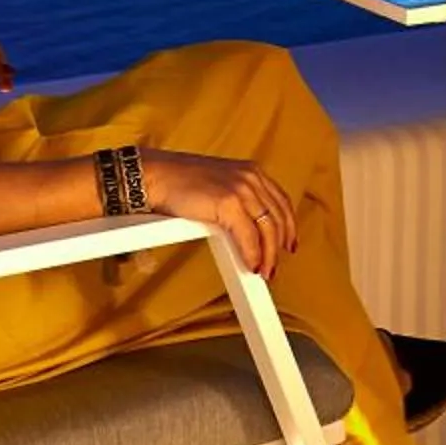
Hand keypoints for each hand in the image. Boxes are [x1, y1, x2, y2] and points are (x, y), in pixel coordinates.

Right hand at [139, 150, 298, 279]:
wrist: (156, 176)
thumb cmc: (180, 183)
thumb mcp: (219, 185)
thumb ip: (238, 201)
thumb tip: (250, 231)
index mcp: (252, 171)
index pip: (281, 202)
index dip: (288, 226)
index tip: (289, 244)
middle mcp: (251, 177)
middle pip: (278, 218)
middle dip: (279, 246)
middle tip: (274, 267)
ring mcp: (242, 189)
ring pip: (267, 230)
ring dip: (268, 256)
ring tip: (264, 273)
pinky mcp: (229, 203)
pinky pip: (249, 237)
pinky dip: (252, 255)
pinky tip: (251, 266)